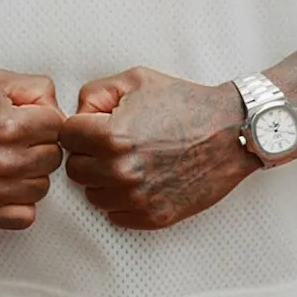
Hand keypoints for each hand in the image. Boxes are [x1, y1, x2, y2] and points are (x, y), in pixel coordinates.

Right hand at [0, 69, 63, 229]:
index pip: (58, 127)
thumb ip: (36, 89)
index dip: (45, 120)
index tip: (31, 121)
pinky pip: (25, 216)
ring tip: (8, 161)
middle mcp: (0, 159)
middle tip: (18, 140)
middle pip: (53, 159)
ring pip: (41, 187)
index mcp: (8, 125)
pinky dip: (20, 203)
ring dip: (30, 175)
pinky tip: (5, 185)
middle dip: (39, 146)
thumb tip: (57, 110)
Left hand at [59, 66, 254, 229]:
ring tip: (129, 160)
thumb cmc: (185, 103)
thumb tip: (78, 115)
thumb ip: (95, 93)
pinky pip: (115, 215)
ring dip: (103, 179)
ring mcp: (137, 198)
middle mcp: (121, 171)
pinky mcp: (153, 216)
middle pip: (75, 169)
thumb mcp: (136, 80)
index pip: (66, 137)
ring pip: (92, 194)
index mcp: (112, 136)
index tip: (95, 125)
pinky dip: (122, 199)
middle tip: (112, 142)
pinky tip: (141, 178)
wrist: (231, 131)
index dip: (80, 127)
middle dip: (88, 153)